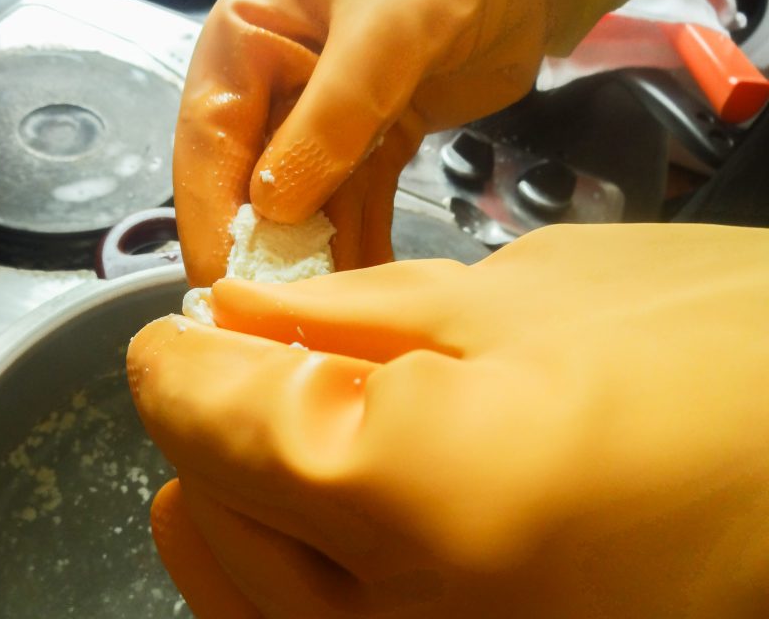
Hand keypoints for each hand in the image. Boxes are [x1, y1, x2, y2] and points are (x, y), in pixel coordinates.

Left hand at [128, 223, 768, 617]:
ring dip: (228, 507)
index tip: (177, 333)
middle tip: (238, 365)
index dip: (176, 368)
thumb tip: (233, 316)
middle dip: (204, 430)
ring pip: (244, 603)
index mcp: (430, 495)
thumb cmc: (712, 351)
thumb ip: (347, 316)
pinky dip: (279, 579)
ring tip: (263, 435)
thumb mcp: (513, 301)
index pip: (216, 430)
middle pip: (211, 518)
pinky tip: (303, 515)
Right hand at [173, 0, 740, 285]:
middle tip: (271, 319)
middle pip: (247, 179)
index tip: (223, 285)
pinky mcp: (365, 144)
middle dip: (261, 247)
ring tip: (322, 323)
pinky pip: (351, 205)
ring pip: (301, 204)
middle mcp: (269, 82)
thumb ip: (333, 116)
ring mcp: (316, 118)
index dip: (212, 213)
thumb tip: (274, 209)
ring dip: (312, 260)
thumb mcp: (388, 31)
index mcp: (247, 36)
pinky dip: (357, 248)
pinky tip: (362, 297)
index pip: (210, 136)